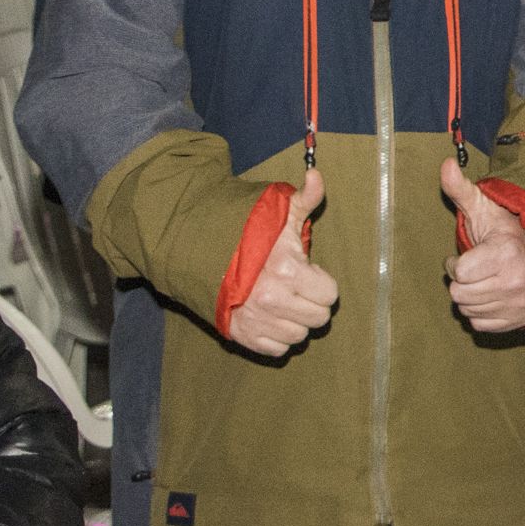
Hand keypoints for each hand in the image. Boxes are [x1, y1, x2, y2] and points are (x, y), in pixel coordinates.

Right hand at [230, 168, 339, 356]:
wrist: (195, 252)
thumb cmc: (243, 232)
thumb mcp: (277, 211)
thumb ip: (305, 197)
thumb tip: (316, 175)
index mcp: (288, 270)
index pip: (329, 294)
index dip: (322, 282)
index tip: (309, 272)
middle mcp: (273, 300)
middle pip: (318, 318)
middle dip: (312, 302)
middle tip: (298, 288)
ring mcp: (256, 320)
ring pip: (299, 336)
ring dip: (295, 321)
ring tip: (284, 302)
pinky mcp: (241, 335)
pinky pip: (276, 350)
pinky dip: (276, 337)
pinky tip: (270, 318)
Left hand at [441, 156, 524, 331]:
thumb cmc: (507, 233)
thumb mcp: (485, 209)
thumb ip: (461, 190)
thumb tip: (446, 164)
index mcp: (506, 254)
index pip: (460, 272)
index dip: (458, 263)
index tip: (469, 254)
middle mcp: (515, 281)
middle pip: (459, 294)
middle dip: (462, 280)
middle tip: (476, 268)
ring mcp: (518, 304)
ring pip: (467, 310)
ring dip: (471, 296)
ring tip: (485, 279)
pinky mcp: (518, 320)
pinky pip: (479, 324)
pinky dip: (481, 311)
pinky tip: (492, 295)